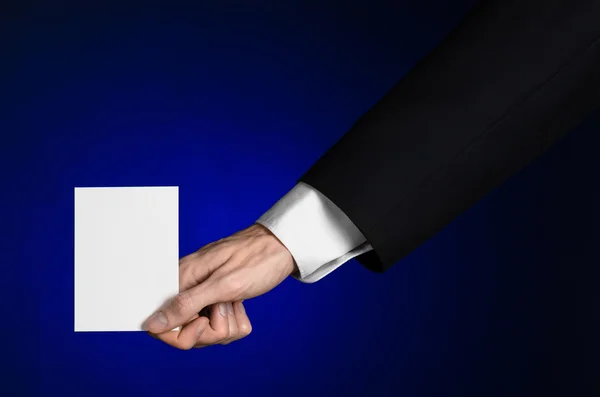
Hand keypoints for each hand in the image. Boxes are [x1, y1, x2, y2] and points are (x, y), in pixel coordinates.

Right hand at [143, 223, 296, 348]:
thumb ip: (186, 304)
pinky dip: (235, 321)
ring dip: (227, 324)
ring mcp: (205, 297)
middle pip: (186, 334)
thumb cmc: (255, 259)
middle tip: (228, 306)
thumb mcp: (222, 284)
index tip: (204, 323)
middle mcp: (189, 290)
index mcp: (181, 281)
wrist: (283, 247)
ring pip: (207, 334)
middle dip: (212, 329)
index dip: (182, 333)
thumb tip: (151, 324)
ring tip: (237, 301)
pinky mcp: (220, 302)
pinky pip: (222, 328)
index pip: (161, 324)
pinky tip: (241, 304)